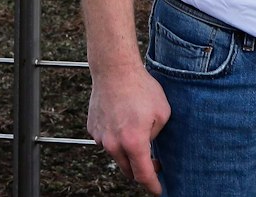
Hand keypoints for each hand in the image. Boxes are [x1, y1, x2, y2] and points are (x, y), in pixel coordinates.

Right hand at [87, 64, 170, 194]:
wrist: (115, 70)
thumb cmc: (142, 88)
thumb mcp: (162, 114)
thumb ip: (156, 136)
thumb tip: (148, 146)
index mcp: (134, 142)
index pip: (143, 174)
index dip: (152, 185)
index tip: (158, 190)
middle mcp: (114, 144)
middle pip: (128, 170)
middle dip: (141, 170)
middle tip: (155, 162)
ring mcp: (100, 137)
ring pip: (116, 155)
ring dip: (128, 152)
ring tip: (137, 131)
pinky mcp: (93, 129)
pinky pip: (107, 141)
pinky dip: (116, 138)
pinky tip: (124, 120)